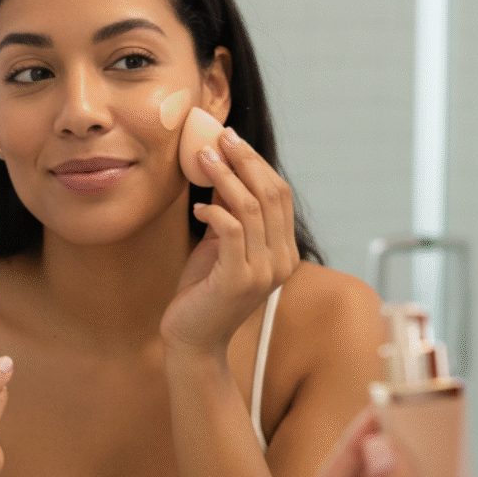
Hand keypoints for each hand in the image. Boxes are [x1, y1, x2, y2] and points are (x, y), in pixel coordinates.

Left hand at [161, 128, 299, 356]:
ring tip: (202, 158)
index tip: (231, 139)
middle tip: (219, 137)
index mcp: (284, 252)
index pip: (280, 195)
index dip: (257, 163)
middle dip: (244, 160)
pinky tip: (197, 207)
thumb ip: (230, 216)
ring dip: (224, 177)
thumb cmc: (203, 291)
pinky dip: (213, 211)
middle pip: (270, 195)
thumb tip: (221, 171)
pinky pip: (231, 230)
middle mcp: (282, 261)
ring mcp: (263, 272)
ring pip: (250, 208)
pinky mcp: (238, 280)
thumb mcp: (221, 246)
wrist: (193, 339)